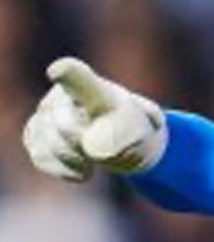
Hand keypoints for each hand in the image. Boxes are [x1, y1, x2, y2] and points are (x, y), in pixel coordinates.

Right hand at [23, 58, 166, 181]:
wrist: (126, 140)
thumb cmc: (139, 125)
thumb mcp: (150, 123)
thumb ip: (137, 127)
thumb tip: (99, 148)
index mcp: (94, 87)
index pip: (77, 76)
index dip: (66, 74)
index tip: (58, 71)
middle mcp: (63, 95)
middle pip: (64, 127)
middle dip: (86, 145)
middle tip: (106, 152)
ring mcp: (45, 113)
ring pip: (49, 144)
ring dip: (75, 159)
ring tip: (95, 160)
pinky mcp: (36, 134)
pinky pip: (41, 156)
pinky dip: (64, 169)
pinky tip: (83, 170)